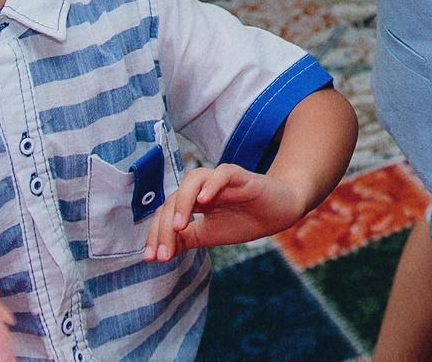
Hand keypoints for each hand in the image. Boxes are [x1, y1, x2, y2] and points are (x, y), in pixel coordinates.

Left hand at [144, 164, 308, 259]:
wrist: (279, 213)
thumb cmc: (244, 221)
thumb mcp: (209, 235)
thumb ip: (185, 239)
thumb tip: (159, 252)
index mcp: (193, 201)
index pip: (165, 211)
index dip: (156, 234)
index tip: (152, 259)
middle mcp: (203, 187)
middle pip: (173, 198)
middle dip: (164, 227)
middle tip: (164, 254)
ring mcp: (221, 180)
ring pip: (193, 179)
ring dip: (181, 203)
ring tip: (179, 227)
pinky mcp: (242, 176)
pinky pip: (223, 173)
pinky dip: (212, 185)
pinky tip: (204, 202)